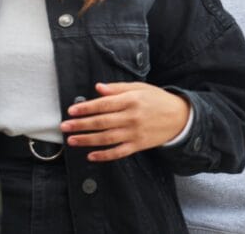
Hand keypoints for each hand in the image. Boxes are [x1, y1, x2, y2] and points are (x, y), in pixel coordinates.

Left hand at [60, 82, 190, 161]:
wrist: (179, 117)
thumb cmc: (157, 99)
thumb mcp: (139, 88)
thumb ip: (118, 89)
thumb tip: (98, 88)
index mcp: (131, 100)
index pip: (104, 104)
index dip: (86, 108)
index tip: (72, 110)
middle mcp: (132, 117)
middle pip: (102, 122)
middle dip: (81, 125)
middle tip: (64, 126)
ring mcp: (135, 133)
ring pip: (106, 138)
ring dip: (87, 140)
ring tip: (72, 140)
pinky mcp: (138, 145)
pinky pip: (118, 152)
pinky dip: (104, 155)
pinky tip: (91, 155)